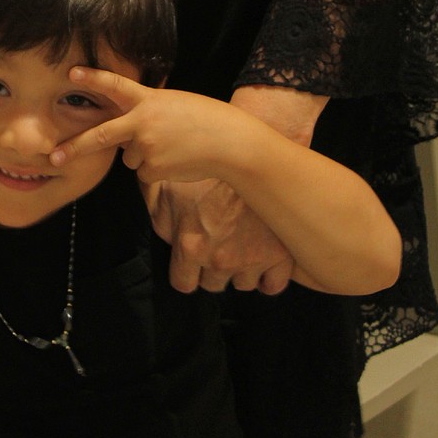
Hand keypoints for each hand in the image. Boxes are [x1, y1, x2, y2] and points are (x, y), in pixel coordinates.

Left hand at [50, 69, 294, 294]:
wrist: (230, 143)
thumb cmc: (203, 119)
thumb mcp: (171, 104)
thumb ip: (144, 113)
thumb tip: (122, 137)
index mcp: (148, 100)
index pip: (116, 85)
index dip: (93, 77)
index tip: (71, 72)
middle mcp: (142, 123)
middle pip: (101, 135)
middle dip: (75, 147)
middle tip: (53, 157)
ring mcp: (146, 148)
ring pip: (130, 156)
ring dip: (143, 154)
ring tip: (172, 145)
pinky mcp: (153, 169)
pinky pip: (143, 172)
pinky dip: (156, 169)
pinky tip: (176, 160)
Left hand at [145, 176, 293, 294]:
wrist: (248, 153)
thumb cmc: (203, 169)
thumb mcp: (166, 187)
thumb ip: (158, 215)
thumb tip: (157, 231)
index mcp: (191, 246)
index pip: (183, 283)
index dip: (186, 271)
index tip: (191, 260)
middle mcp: (221, 259)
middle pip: (213, 284)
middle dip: (212, 267)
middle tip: (217, 243)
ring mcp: (252, 260)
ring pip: (242, 283)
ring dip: (239, 269)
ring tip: (239, 243)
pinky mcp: (279, 255)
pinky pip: (272, 285)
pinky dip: (268, 275)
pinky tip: (261, 256)